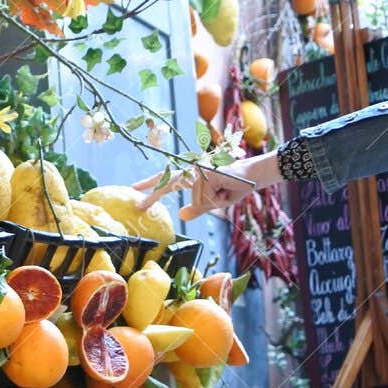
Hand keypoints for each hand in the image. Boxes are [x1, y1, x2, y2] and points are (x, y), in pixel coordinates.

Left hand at [134, 152, 277, 219]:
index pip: (167, 180)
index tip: (134, 189)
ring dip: (212, 201)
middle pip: (169, 183)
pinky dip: (217, 199)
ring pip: (197, 198)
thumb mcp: (212, 203)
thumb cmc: (232, 188)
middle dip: (153, 194)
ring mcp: (199, 171)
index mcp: (191, 177)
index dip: (150, 185)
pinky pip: (207, 197)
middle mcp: (192, 171)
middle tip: (135, 202)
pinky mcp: (207, 173)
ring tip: (224, 193)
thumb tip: (180, 216)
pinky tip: (225, 190)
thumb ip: (196, 209)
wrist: (253, 176)